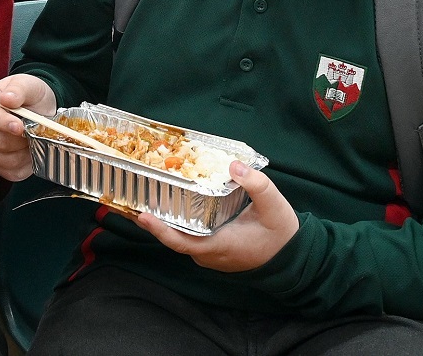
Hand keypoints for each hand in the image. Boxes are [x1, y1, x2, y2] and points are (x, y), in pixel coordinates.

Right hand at [0, 74, 55, 180]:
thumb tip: (6, 98)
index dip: (2, 123)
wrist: (38, 109)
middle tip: (33, 131)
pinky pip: (9, 172)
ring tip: (32, 140)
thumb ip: (18, 89)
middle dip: (19, 139)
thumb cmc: (31, 95)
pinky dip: (24, 165)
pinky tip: (29, 153)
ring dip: (23, 152)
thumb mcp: (28, 85)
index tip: (20, 126)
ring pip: (4, 159)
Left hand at [132, 161, 298, 271]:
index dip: (159, 230)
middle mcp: (208, 254)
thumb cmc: (281, 233)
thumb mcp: (275, 206)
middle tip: (130, 197)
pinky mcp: (211, 249)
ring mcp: (208, 253)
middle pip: (172, 237)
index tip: (141, 216)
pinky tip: (166, 202)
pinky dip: (174, 221)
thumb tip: (234, 165)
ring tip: (140, 196)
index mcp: (218, 246)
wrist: (293, 256)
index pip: (181, 242)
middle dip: (151, 219)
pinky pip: (186, 235)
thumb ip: (256, 185)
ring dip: (161, 218)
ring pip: (178, 236)